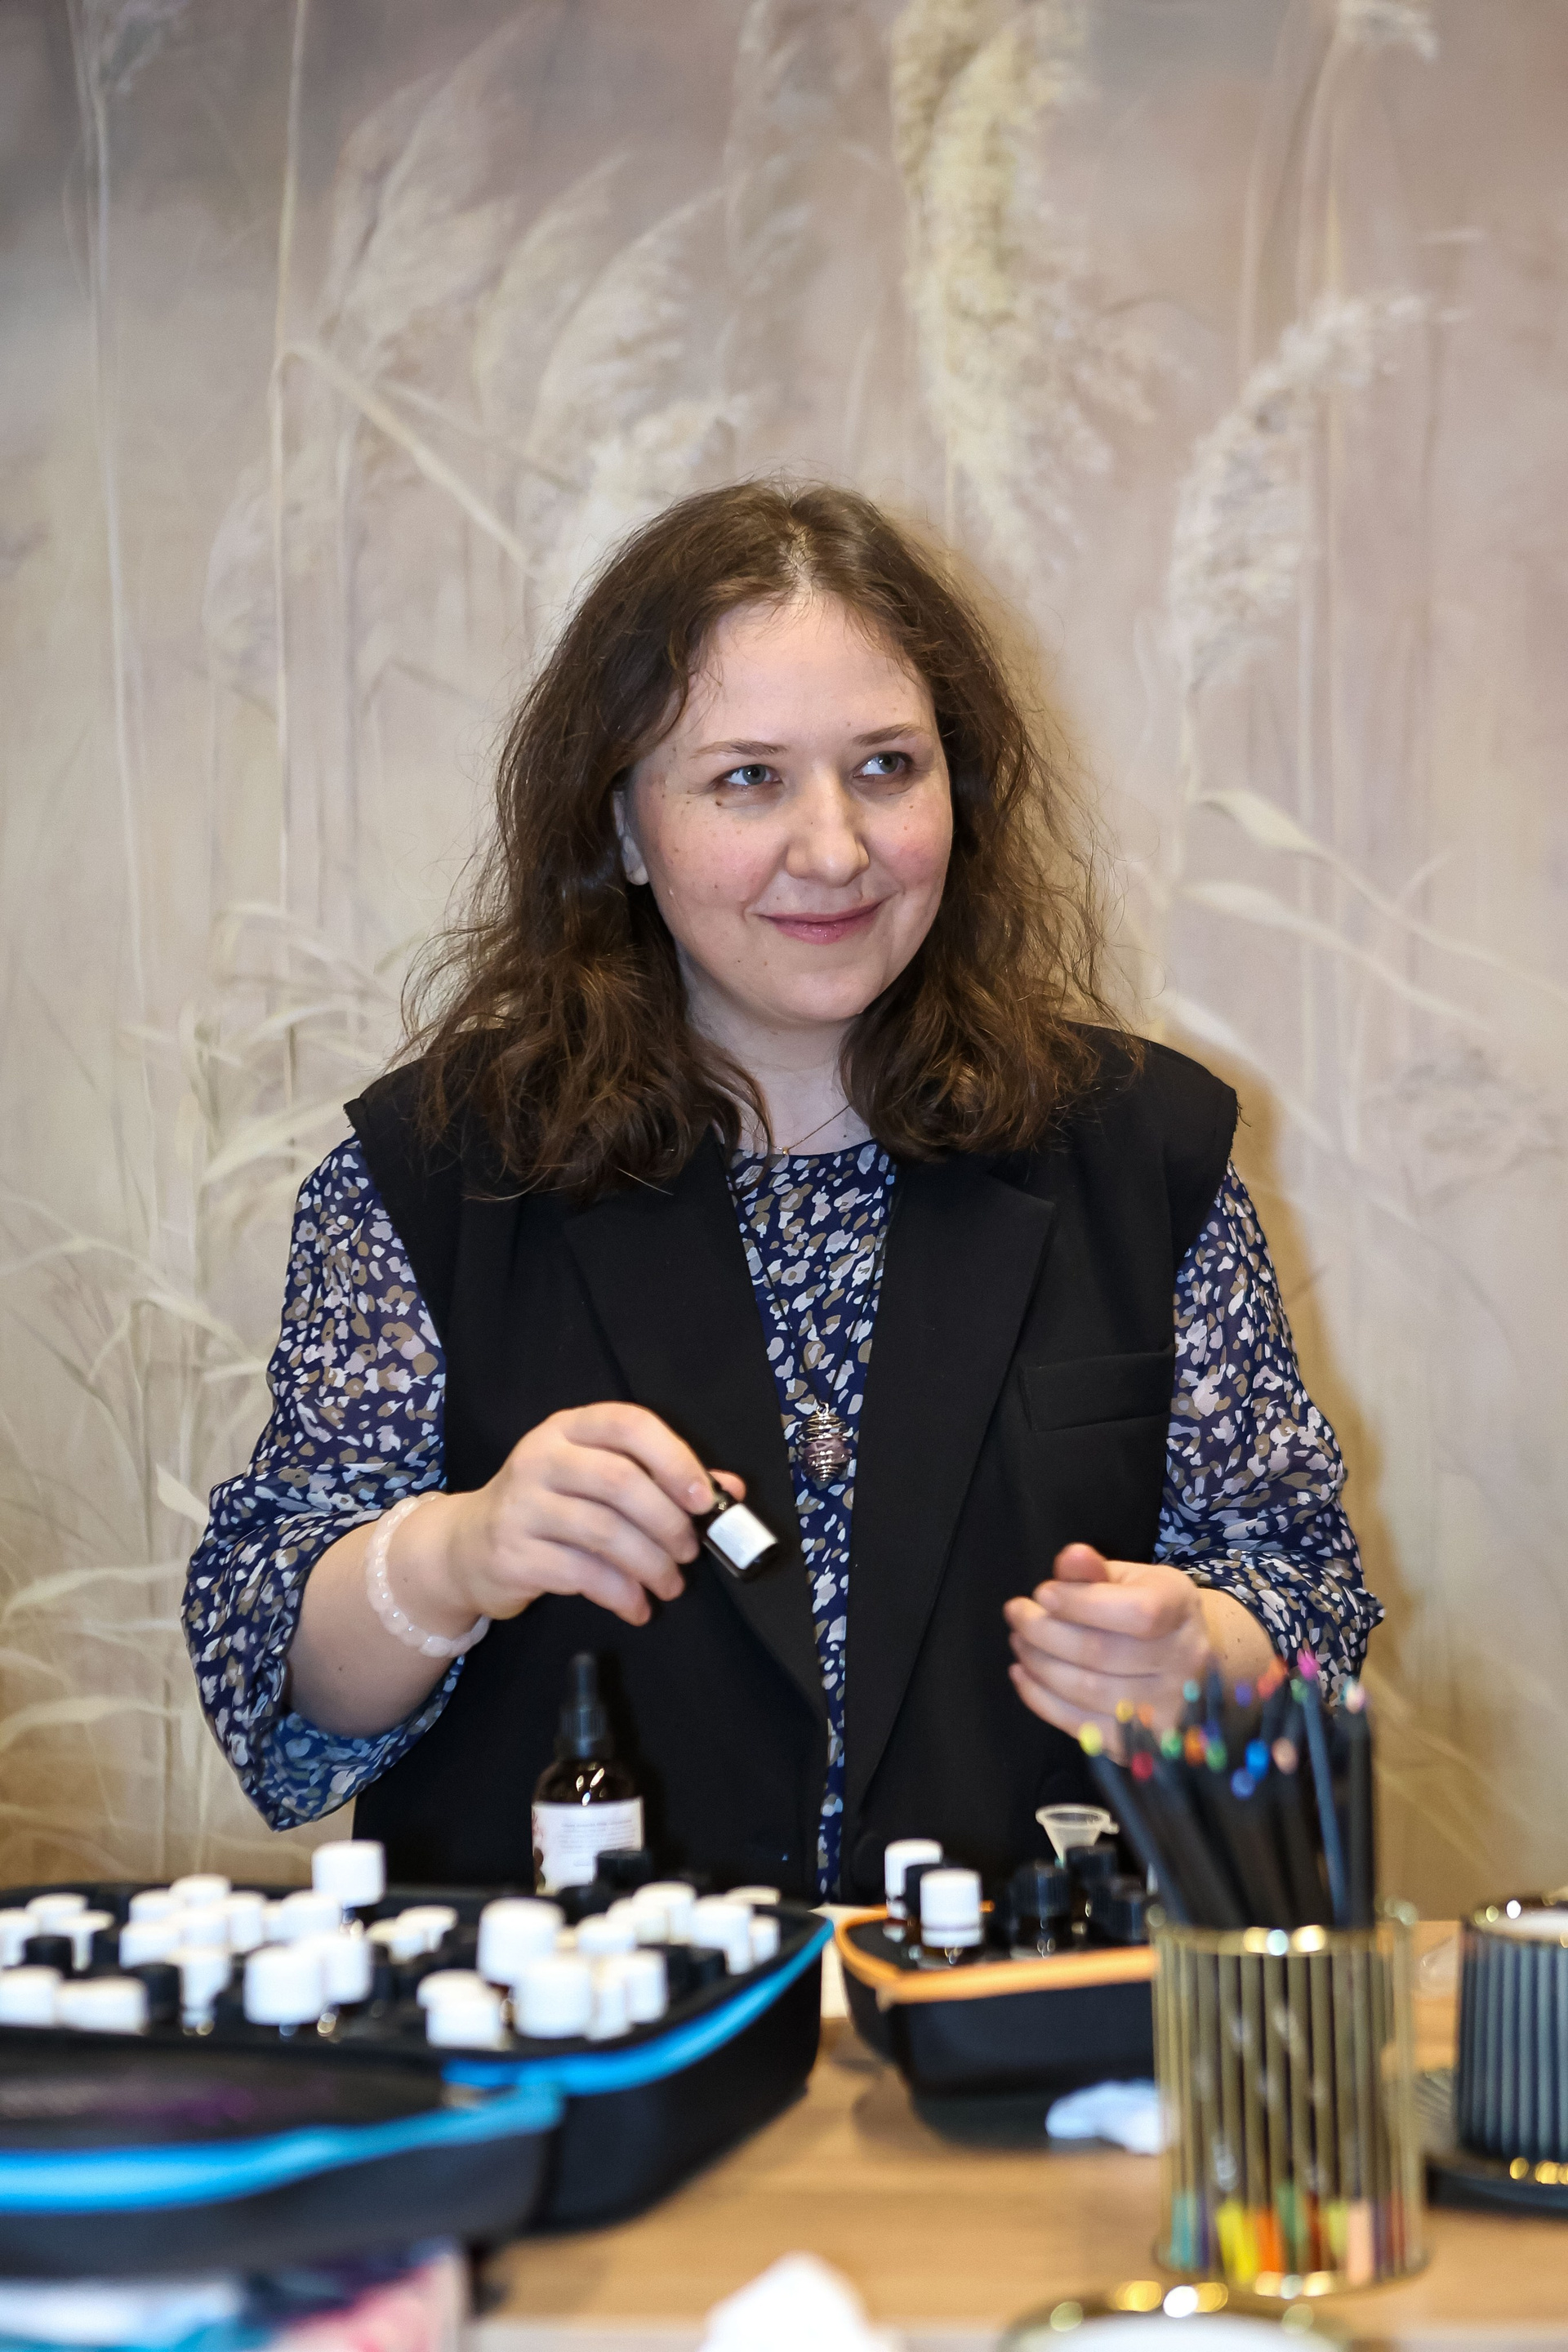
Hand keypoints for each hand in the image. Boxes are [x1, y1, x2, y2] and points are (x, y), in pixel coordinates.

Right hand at [409, 1404, 743, 1631]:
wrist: (466, 1547)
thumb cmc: (548, 1506)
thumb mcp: (596, 1478)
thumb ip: (661, 1478)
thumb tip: (731, 1491)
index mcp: (569, 1428)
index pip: (628, 1425)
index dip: (674, 1457)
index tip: (704, 1498)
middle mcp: (540, 1457)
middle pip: (620, 1482)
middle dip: (667, 1522)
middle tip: (689, 1553)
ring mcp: (520, 1505)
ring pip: (605, 1532)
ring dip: (651, 1565)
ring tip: (670, 1585)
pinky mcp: (512, 1554)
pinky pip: (582, 1575)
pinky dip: (621, 1594)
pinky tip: (637, 1606)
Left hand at [1004, 1542, 1216, 1757]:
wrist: (1188, 1665)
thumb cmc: (1148, 1611)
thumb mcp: (1130, 1579)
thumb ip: (1097, 1571)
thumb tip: (1072, 1557)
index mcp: (1182, 1610)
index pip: (1137, 1613)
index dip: (1082, 1604)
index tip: (1043, 1593)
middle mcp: (1185, 1663)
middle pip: (1103, 1654)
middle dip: (1044, 1632)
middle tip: (1016, 1614)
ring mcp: (1169, 1710)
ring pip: (1088, 1692)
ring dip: (1039, 1664)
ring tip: (1019, 1641)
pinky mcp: (1143, 1744)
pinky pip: (1082, 1726)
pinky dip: (1042, 1700)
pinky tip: (1024, 1674)